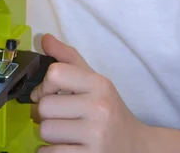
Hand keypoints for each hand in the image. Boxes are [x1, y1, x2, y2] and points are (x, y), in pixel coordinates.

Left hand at [31, 34, 147, 152]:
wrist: (136, 147)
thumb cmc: (109, 111)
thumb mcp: (94, 81)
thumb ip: (68, 59)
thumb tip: (44, 38)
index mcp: (99, 84)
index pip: (55, 73)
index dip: (44, 85)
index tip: (48, 93)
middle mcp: (99, 108)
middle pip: (45, 106)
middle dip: (45, 113)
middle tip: (58, 116)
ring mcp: (95, 136)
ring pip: (45, 131)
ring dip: (49, 134)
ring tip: (64, 132)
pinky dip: (49, 152)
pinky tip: (64, 147)